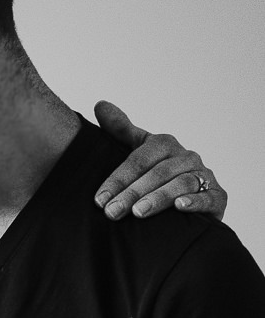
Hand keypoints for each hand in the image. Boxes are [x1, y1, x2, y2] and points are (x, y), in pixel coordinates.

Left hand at [93, 101, 227, 219]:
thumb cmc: (156, 174)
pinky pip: (209, 197)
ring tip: (138, 212)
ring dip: (159, 198)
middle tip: (112, 211)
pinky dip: (195, 201)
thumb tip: (100, 104)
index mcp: (165, 144)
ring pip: (181, 183)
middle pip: (158, 173)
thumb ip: (121, 130)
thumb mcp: (138, 149)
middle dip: (132, 193)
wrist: (188, 198)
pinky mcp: (218, 196)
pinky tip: (180, 206)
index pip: (138, 160)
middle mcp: (186, 157)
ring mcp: (203, 175)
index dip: (117, 179)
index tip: (99, 199)